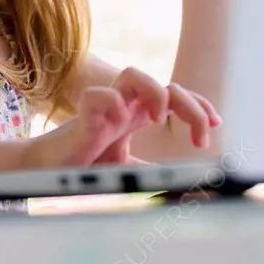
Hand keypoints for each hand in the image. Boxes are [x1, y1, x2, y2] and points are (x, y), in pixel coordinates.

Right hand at [23, 68, 220, 168]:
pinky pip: (97, 96)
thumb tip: (188, 190)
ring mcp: (104, 108)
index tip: (216, 123)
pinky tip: (119, 122)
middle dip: (190, 104)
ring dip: (154, 92)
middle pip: (164, 84)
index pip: (175, 95)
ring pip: (133, 74)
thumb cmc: (86, 167)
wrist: (47, 172)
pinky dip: (111, 103)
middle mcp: (124, 106)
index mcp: (137, 115)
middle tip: (201, 136)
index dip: (198, 104)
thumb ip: (154, 174)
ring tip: (158, 119)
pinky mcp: (83, 117)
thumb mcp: (130, 171)